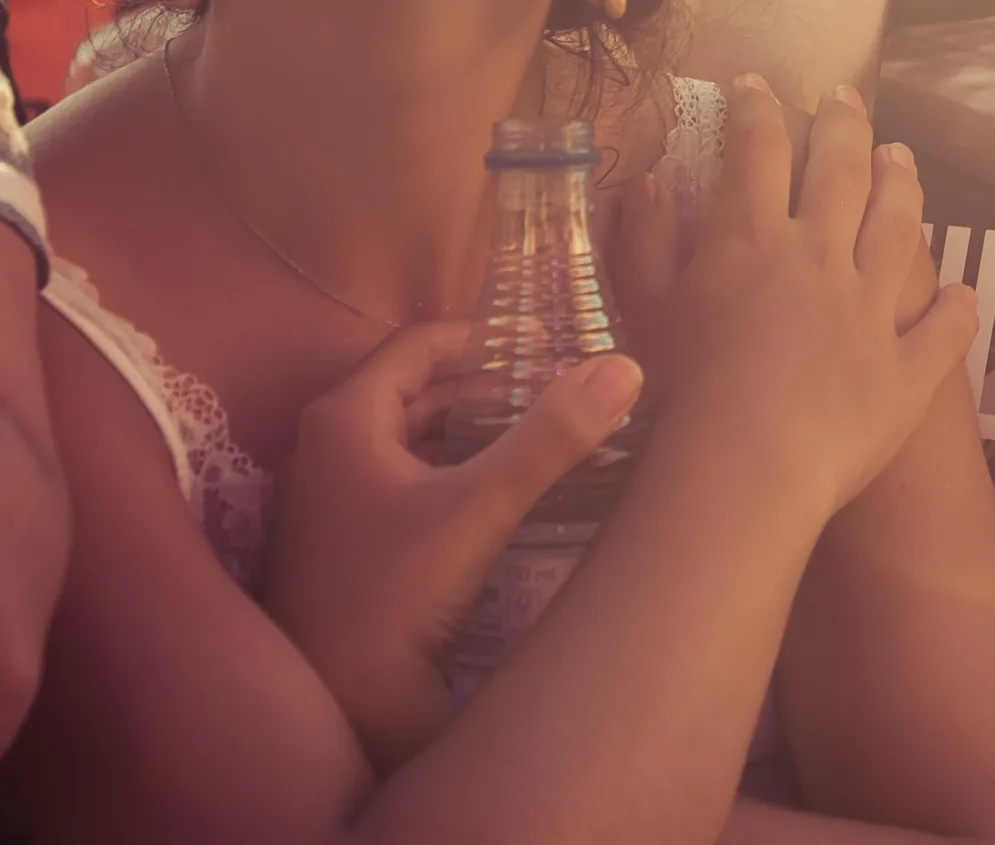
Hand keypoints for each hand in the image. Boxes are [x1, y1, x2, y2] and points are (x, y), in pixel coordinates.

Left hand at [266, 319, 644, 770]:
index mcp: (344, 419)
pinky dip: (453, 470)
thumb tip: (621, 368)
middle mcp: (326, 449)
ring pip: (411, 439)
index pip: (419, 344)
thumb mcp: (481, 506)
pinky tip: (500, 493)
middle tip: (557, 387)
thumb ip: (551, 435)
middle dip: (488, 385)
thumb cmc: (392, 594)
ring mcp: (330, 500)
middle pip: (416, 391)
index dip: (486, 336)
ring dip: (472, 430)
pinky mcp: (344, 543)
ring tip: (540, 434)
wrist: (334, 706)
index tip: (548, 342)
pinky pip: (404, 480)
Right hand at [617, 78, 977, 514]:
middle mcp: (821, 257)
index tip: (757, 84)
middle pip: (842, 171)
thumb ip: (644, 242)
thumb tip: (649, 182)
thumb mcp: (642, 310)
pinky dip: (955, 306)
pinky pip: (943, 328)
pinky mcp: (907, 368)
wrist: (742, 472)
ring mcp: (873, 309)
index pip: (759, 150)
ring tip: (904, 157)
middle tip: (848, 97)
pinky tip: (962, 291)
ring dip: (904, 185)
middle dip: (844, 125)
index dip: (758, 110)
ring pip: (900, 228)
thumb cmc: (676, 395)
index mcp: (752, 237)